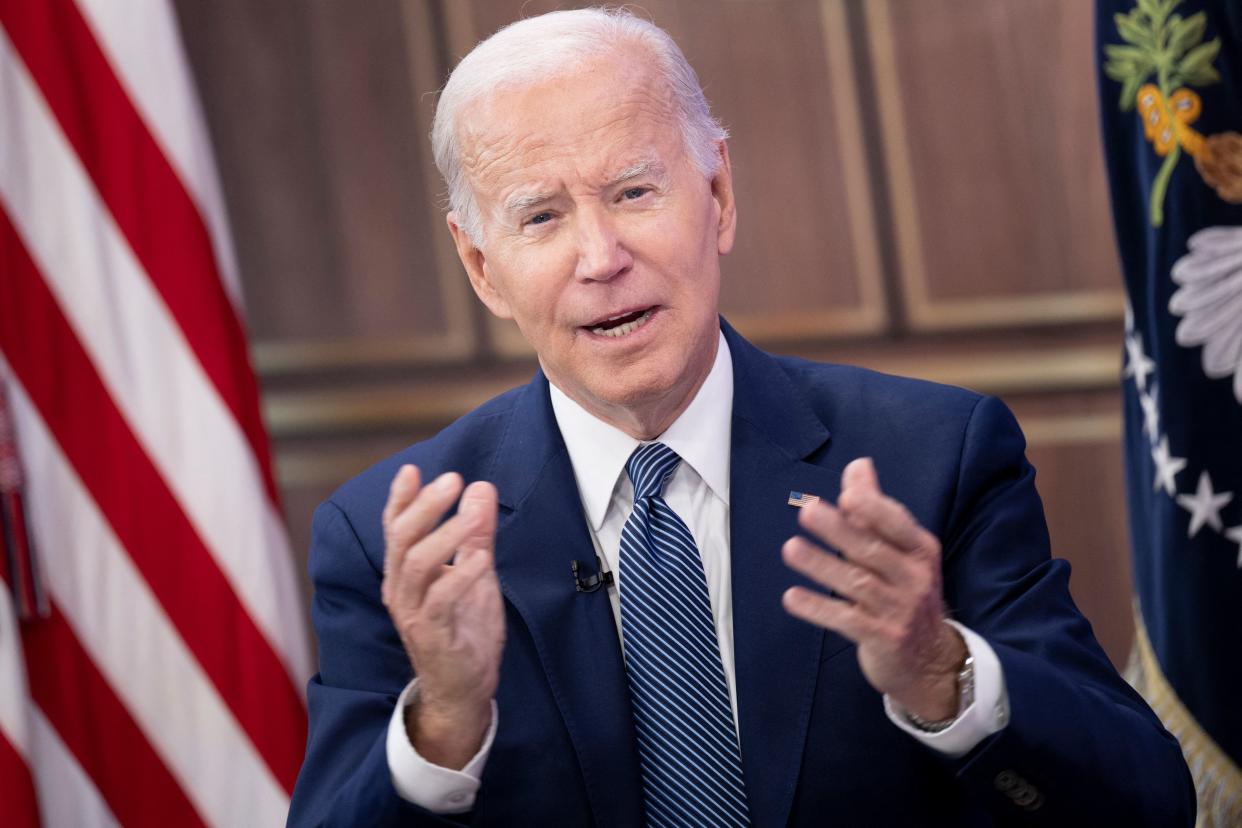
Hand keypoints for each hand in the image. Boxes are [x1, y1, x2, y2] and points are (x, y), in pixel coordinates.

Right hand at [381, 465, 504, 767]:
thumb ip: (476, 534)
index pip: (396, 529)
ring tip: (472, 512)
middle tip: (452, 479)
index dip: (401, 499)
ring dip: (445, 534)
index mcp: (405, 573)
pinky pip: (440, 600)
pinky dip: (460, 576)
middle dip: (425, 506)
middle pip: (402, 539)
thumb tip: (480, 488)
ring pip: (417, 565)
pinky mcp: (432, 635)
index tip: (412, 469)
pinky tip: (480, 558)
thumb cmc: (464, 628)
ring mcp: (412, 614)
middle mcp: (400, 590)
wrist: (463, 689)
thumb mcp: (474, 573)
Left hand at [780, 458, 965, 720]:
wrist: (930, 660)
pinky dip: (818, 609)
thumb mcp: (901, 551)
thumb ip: (875, 508)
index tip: (848, 494)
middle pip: (872, 550)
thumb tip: (858, 465)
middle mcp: (914, 578)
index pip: (898, 525)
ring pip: (857, 583)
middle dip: (839, 530)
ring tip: (790, 549)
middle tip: (808, 511)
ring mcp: (899, 611)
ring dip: (821, 565)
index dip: (875, 509)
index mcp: (920, 550)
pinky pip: (846, 620)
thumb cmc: (905, 592)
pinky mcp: (883, 639)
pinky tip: (792, 597)